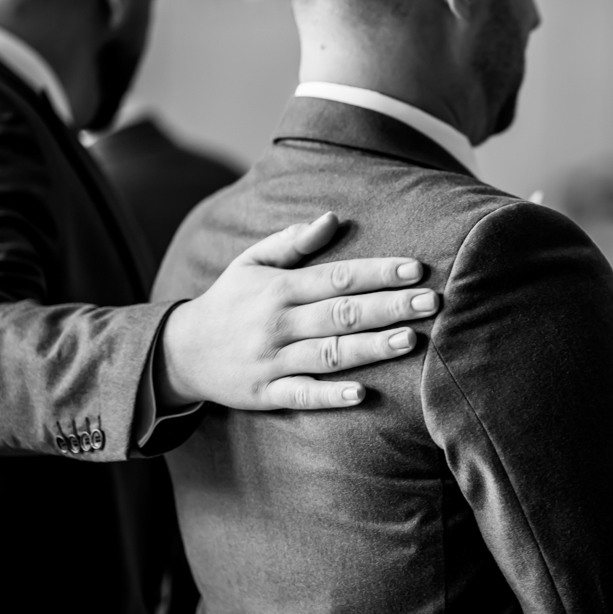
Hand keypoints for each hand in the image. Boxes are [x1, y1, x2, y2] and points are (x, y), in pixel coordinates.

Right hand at [156, 212, 438, 409]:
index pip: (338, 277)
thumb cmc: (230, 301)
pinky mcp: (266, 393)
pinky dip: (330, 395)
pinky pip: (301, 394)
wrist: (180, 351)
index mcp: (281, 288)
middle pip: (342, 314)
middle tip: (432, 302)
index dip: (378, 273)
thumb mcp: (252, 262)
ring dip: (371, 348)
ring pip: (329, 354)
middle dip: (389, 307)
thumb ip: (293, 242)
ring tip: (411, 340)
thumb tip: (332, 218)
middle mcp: (279, 323)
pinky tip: (361, 393)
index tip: (416, 270)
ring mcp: (273, 359)